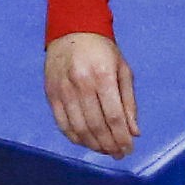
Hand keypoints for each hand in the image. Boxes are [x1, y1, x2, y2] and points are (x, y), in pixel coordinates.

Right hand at [44, 33, 137, 157]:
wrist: (72, 31)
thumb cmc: (102, 50)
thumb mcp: (122, 70)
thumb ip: (129, 102)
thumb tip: (134, 132)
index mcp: (102, 76)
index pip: (113, 116)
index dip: (122, 137)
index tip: (129, 149)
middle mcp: (81, 84)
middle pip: (96, 126)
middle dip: (109, 145)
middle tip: (118, 154)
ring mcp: (63, 90)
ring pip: (79, 128)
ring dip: (93, 145)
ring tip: (104, 150)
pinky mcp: (51, 94)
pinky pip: (62, 124)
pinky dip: (75, 138)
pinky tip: (86, 142)